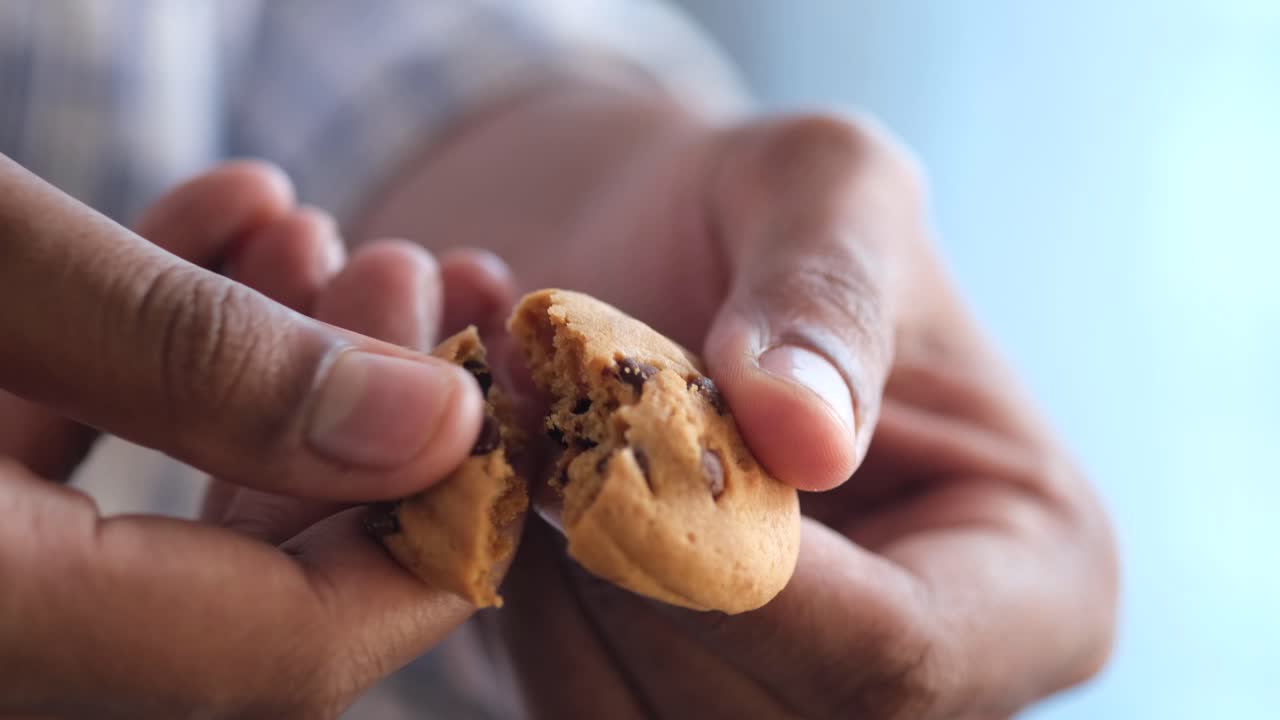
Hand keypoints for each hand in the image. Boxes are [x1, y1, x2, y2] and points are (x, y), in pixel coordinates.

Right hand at [0, 159, 486, 717]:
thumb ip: (204, 360)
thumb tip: (434, 422)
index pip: (291, 651)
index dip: (432, 537)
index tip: (493, 407)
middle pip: (249, 593)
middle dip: (352, 424)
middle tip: (397, 276)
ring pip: (164, 522)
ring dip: (258, 371)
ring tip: (303, 231)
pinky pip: (71, 472)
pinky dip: (144, 359)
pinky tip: (210, 228)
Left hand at [365, 92, 1118, 717]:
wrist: (663, 256)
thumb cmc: (768, 214)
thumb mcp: (825, 185)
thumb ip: (829, 292)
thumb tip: (812, 436)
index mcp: (1036, 582)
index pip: (896, 655)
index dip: (739, 579)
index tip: (611, 461)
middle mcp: (931, 681)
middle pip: (755, 717)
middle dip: (621, 574)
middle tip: (548, 423)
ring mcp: (801, 702)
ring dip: (550, 587)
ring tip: (533, 442)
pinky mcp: (687, 699)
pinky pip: (573, 708)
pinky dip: (516, 606)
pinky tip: (510, 495)